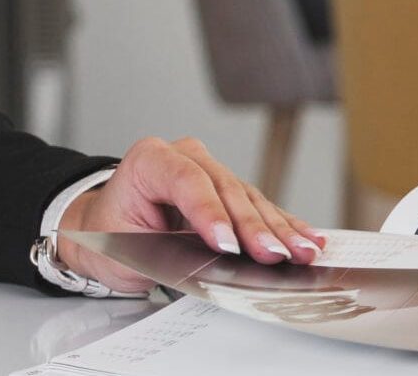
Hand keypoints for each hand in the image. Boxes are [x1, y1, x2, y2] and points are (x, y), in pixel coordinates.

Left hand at [56, 137, 325, 293]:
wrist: (108, 225)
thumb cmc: (113, 233)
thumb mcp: (126, 243)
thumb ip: (169, 246)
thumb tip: (215, 262)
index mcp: (149, 159)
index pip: (186, 180)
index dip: (209, 211)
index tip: (228, 244)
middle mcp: (183, 156)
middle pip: (224, 187)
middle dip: (252, 225)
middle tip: (275, 255)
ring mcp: (208, 169)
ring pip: (247, 196)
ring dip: (277, 228)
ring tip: (303, 252)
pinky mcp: (227, 190)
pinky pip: (259, 205)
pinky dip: (284, 223)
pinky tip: (308, 237)